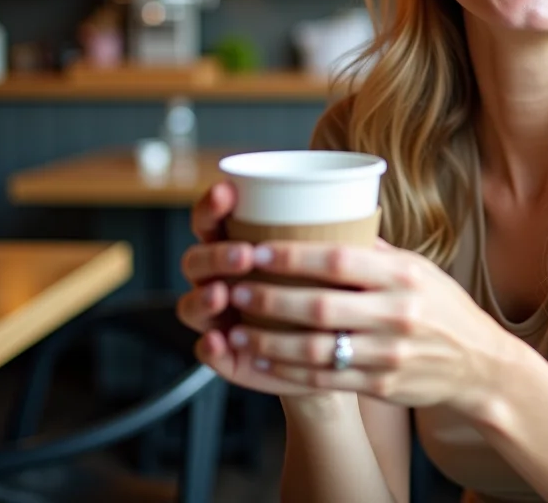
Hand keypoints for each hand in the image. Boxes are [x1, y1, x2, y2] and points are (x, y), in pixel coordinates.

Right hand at [175, 182, 329, 398]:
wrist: (342, 351)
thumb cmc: (338, 293)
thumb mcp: (338, 261)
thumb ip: (333, 237)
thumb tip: (356, 202)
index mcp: (239, 247)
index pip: (213, 221)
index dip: (212, 206)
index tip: (226, 192)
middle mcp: (221, 280)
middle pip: (196, 261)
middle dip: (215, 255)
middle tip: (244, 254)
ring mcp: (221, 318)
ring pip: (191, 305)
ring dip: (202, 297)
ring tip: (222, 293)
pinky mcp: (229, 355)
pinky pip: (206, 352)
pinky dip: (209, 347)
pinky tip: (219, 339)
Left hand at [224, 238, 518, 418]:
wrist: (479, 365)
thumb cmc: (443, 307)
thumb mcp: (419, 269)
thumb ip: (375, 251)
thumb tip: (330, 217)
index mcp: (404, 277)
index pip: (340, 261)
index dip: (293, 257)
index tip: (258, 251)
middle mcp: (397, 314)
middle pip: (320, 307)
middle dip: (270, 299)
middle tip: (236, 290)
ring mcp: (389, 354)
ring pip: (316, 349)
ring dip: (269, 340)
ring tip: (236, 329)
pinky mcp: (382, 385)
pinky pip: (325, 379)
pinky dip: (287, 370)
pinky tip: (261, 359)